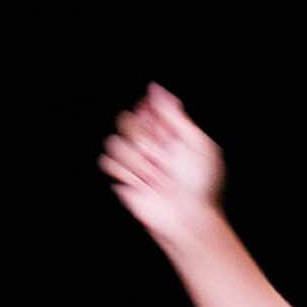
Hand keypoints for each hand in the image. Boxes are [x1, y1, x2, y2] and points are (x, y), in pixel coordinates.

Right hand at [104, 83, 226, 253]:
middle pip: (126, 119)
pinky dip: (127, 174)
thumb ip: (175, 115)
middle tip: (162, 159)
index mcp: (169, 131)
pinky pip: (107, 161)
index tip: (164, 133)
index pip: (147, 106)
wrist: (187, 217)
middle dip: (144, 140)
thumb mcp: (197, 142)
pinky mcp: (122, 177)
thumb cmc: (199, 183)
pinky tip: (143, 186)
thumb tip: (155, 89)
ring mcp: (134, 160)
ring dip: (138, 163)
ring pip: (115, 141)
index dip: (150, 115)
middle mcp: (150, 143)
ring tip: (156, 179)